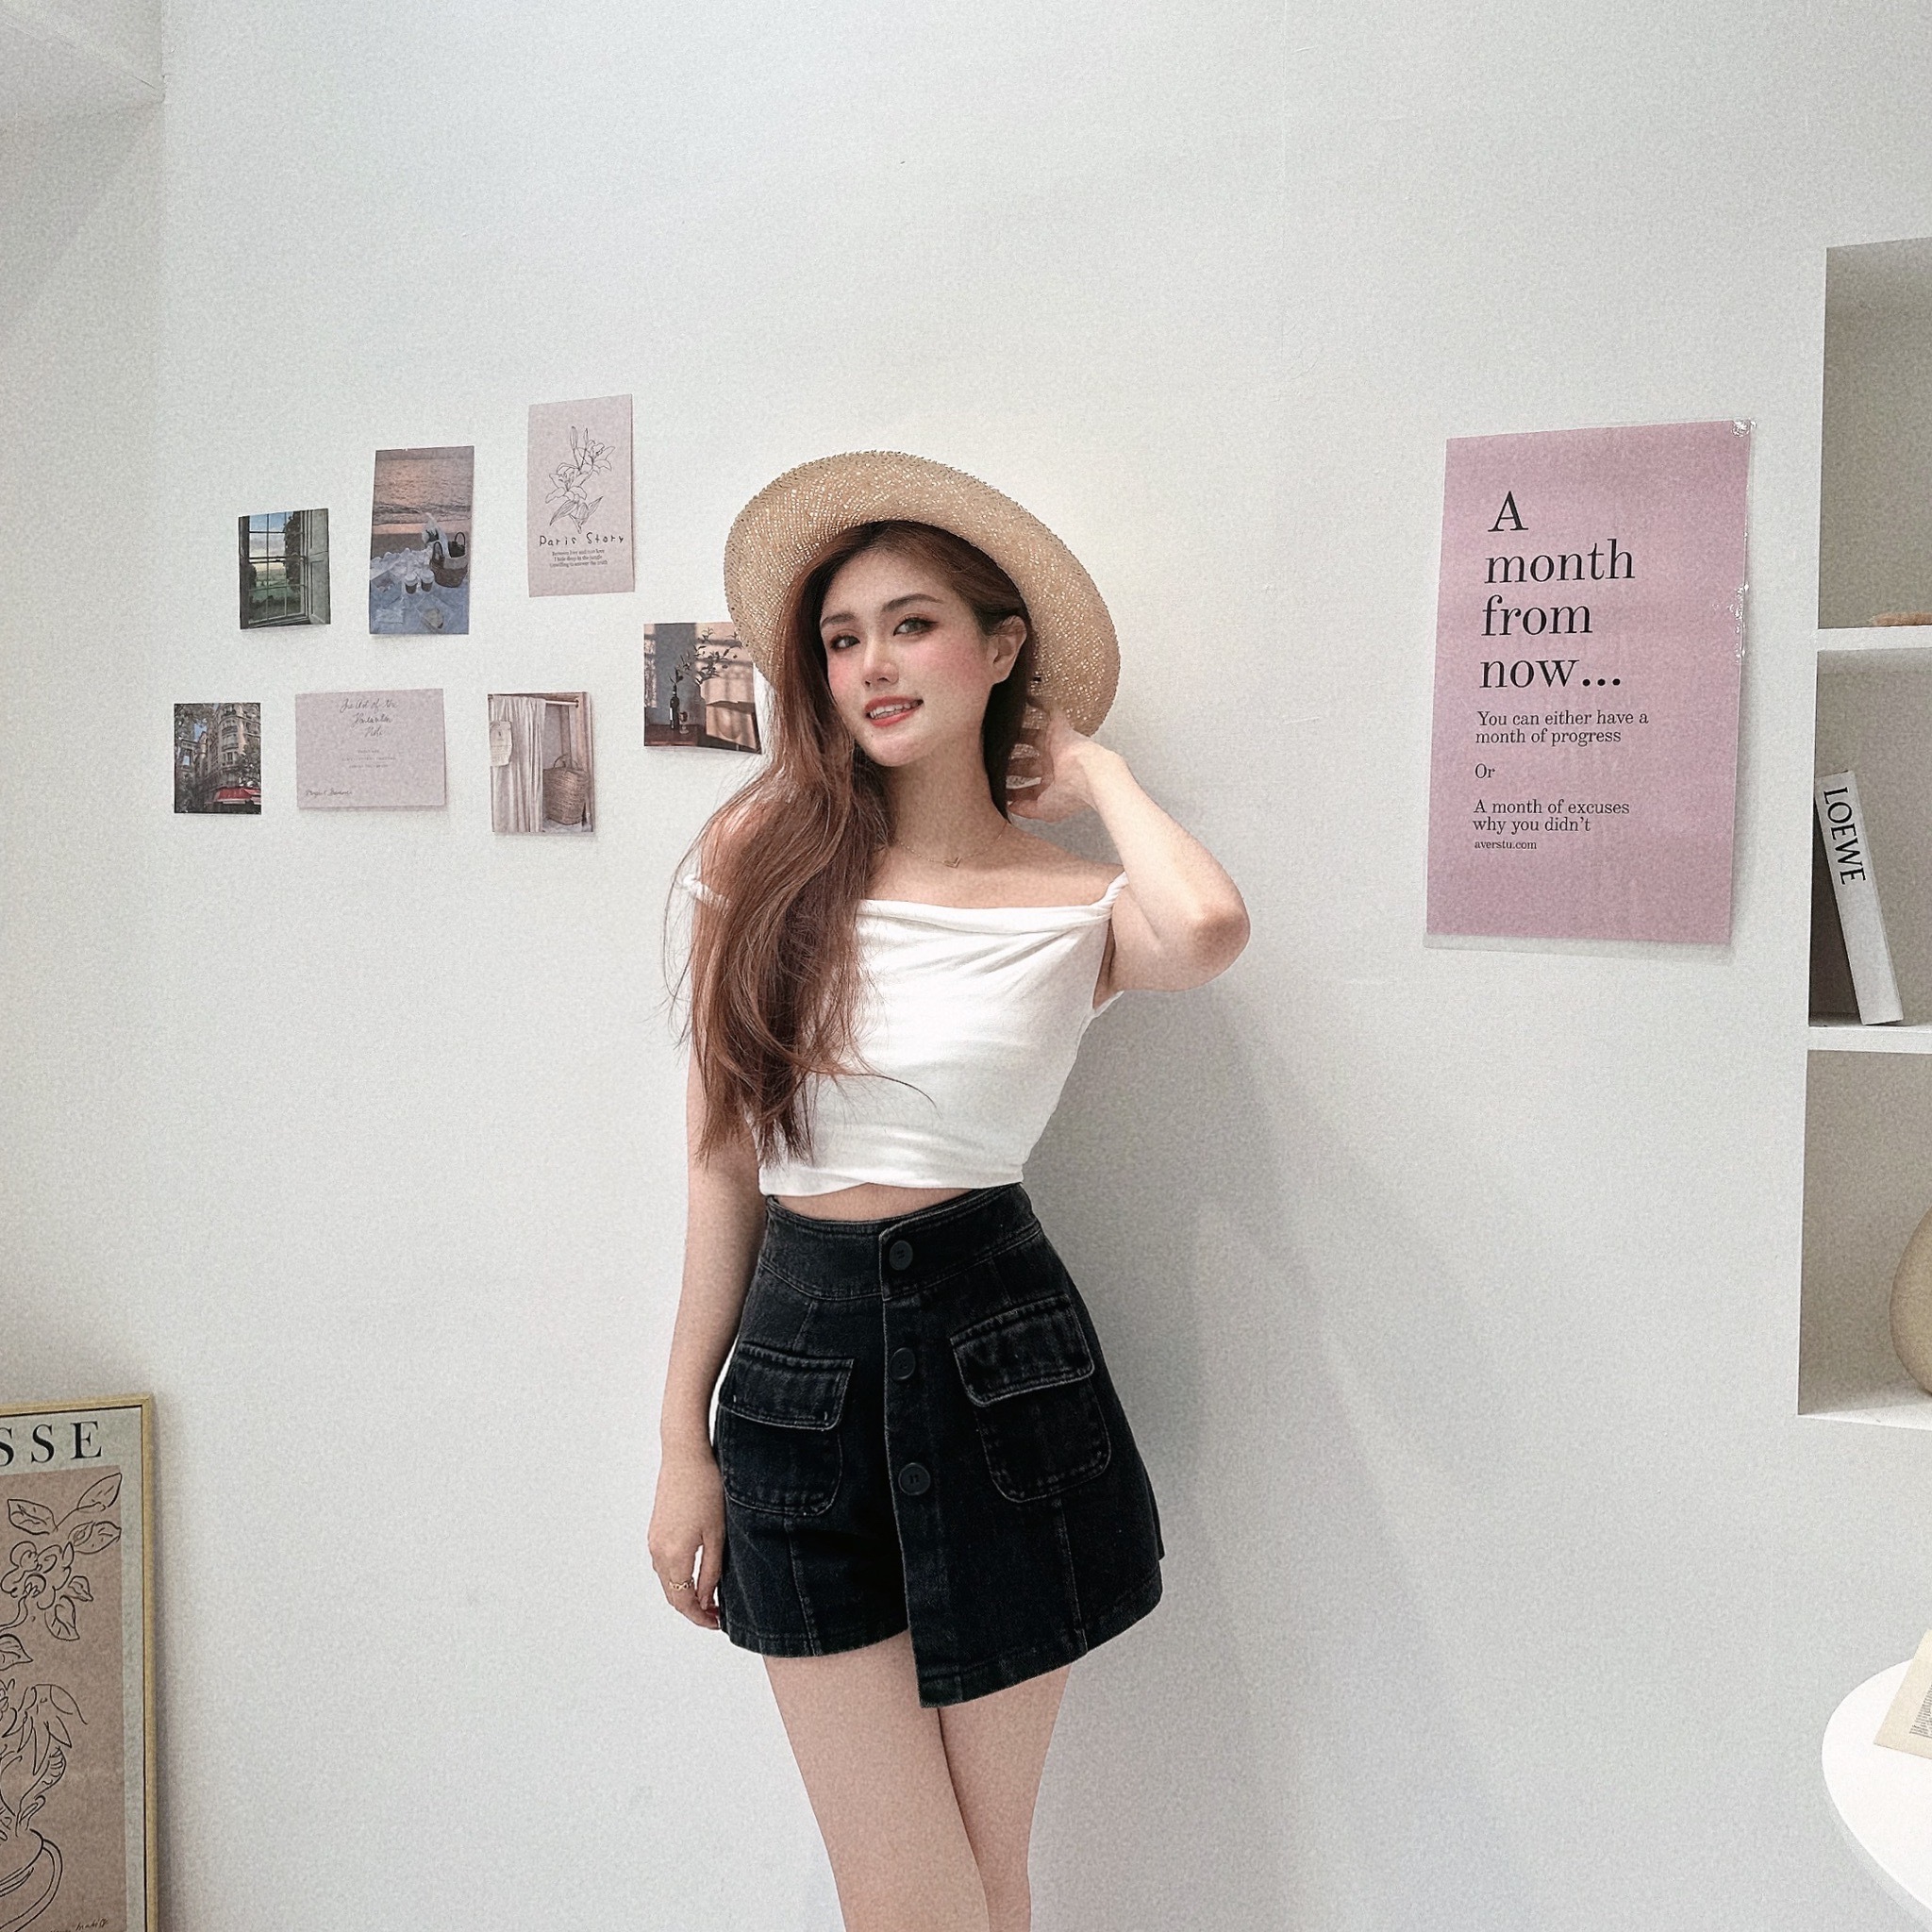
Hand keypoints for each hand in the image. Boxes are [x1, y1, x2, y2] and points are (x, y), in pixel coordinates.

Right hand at [648, 1443, 725, 1628]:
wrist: (685, 1456)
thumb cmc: (706, 1489)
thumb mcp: (717, 1534)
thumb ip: (711, 1570)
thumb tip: (706, 1598)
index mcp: (674, 1556)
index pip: (683, 1601)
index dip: (700, 1617)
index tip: (717, 1623)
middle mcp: (658, 1552)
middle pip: (672, 1595)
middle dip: (693, 1608)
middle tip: (716, 1614)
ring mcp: (654, 1540)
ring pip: (667, 1580)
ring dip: (685, 1592)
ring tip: (710, 1595)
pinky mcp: (655, 1530)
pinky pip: (664, 1564)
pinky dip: (678, 1576)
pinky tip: (696, 1572)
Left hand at [1006, 705, 1111, 822]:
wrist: (1089, 775)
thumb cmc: (1072, 793)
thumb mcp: (1044, 810)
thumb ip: (1026, 809)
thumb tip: (1011, 807)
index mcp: (1052, 782)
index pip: (1030, 782)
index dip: (1016, 786)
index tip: (1001, 788)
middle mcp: (1053, 762)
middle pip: (1027, 759)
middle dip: (1011, 761)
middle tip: (993, 759)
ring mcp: (1056, 744)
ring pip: (1032, 736)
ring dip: (1018, 735)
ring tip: (1000, 730)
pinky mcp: (1059, 728)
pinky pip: (1049, 710)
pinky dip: (1040, 703)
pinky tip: (1027, 697)